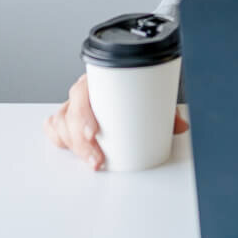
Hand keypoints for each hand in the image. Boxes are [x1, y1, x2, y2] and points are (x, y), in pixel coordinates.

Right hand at [43, 72, 189, 169]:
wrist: (132, 80)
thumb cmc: (138, 86)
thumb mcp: (152, 94)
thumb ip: (166, 110)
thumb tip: (181, 126)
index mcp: (99, 77)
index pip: (81, 91)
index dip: (83, 114)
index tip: (93, 133)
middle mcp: (84, 91)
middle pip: (69, 113)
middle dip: (79, 141)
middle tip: (96, 157)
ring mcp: (75, 105)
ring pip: (61, 124)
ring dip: (73, 146)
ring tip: (93, 161)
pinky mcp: (71, 119)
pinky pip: (56, 128)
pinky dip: (61, 139)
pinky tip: (71, 149)